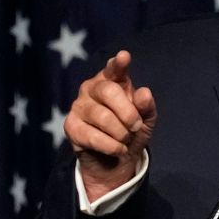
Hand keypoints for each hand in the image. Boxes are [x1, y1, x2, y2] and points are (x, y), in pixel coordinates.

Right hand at [64, 50, 156, 201]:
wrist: (116, 161)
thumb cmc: (131, 132)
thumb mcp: (146, 120)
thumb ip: (147, 106)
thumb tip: (144, 93)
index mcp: (112, 81)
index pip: (114, 69)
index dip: (118, 64)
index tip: (124, 57)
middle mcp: (92, 88)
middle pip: (109, 91)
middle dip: (128, 113)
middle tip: (136, 127)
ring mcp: (78, 106)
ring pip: (103, 117)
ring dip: (121, 134)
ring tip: (125, 140)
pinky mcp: (71, 126)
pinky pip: (93, 136)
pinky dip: (111, 146)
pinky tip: (117, 149)